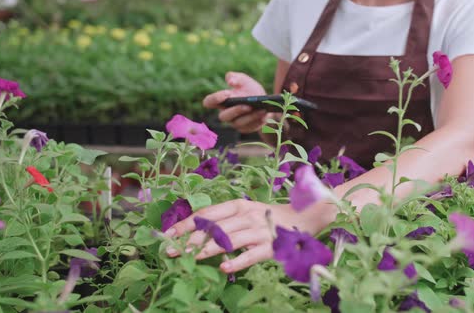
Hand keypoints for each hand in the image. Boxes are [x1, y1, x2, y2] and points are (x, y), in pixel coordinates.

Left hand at [167, 199, 336, 273]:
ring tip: (192, 258)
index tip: (168, 234)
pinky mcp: (271, 246)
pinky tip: (224, 268)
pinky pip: (252, 254)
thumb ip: (226, 221)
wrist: (305, 218)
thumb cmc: (270, 218)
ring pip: (230, 239)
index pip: (208, 214)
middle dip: (191, 239)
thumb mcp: (248, 213)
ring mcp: (259, 230)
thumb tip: (195, 232)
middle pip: (215, 227)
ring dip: (209, 249)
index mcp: (239, 205)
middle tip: (172, 251)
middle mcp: (248, 215)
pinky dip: (237, 261)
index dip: (187, 224)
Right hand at [203, 72, 267, 133]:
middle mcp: (226, 114)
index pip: (209, 102)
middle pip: (223, 116)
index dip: (214, 99)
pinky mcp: (245, 128)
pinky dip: (257, 121)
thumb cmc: (250, 90)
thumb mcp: (244, 80)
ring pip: (238, 123)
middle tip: (247, 105)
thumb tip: (230, 81)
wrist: (265, 102)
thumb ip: (235, 77)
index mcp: (221, 101)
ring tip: (261, 110)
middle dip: (236, 110)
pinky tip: (264, 115)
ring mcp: (235, 123)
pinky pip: (249, 127)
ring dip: (250, 117)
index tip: (226, 93)